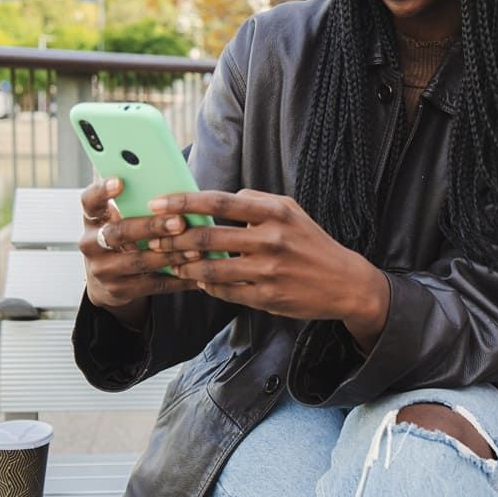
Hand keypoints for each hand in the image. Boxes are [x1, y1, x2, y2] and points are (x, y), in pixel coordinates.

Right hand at [78, 178, 205, 326]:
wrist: (107, 279)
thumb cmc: (125, 234)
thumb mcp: (121, 217)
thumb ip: (136, 201)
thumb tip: (171, 181)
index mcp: (93, 218)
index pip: (90, 201)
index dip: (102, 191)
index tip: (120, 181)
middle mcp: (91, 243)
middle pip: (118, 233)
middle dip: (151, 227)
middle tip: (179, 222)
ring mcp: (103, 270)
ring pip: (138, 262)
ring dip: (170, 255)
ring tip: (196, 250)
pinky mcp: (118, 290)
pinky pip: (152, 284)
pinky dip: (176, 279)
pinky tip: (197, 274)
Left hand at [140, 189, 390, 348]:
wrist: (344, 282)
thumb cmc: (311, 242)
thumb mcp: (290, 210)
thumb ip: (254, 200)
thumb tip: (217, 198)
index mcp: (275, 212)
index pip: (220, 201)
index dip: (184, 201)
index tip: (158, 202)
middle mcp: (271, 240)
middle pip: (208, 237)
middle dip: (173, 239)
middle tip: (153, 239)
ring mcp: (268, 272)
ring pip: (211, 269)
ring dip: (185, 266)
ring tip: (171, 262)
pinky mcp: (267, 298)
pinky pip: (225, 291)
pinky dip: (206, 285)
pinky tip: (198, 280)